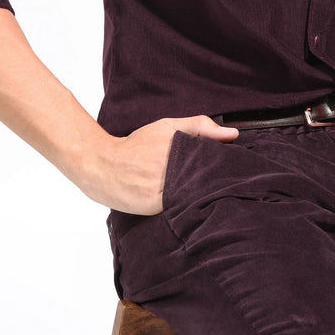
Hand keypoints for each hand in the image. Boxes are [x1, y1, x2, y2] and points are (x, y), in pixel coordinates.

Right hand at [77, 115, 238, 214]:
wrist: (101, 165)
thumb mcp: (166, 126)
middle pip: (204, 179)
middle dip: (215, 179)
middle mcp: (168, 170)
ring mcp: (160, 191)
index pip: (210, 159)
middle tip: (226, 181)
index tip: (233, 165)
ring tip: (208, 192)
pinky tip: (190, 202)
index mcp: (175, 148)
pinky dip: (186, 205)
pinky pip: (178, 208)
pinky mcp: (153, 208)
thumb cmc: (137, 144)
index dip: (223, 163)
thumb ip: (199, 126)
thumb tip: (233, 134)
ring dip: (202, 194)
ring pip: (193, 195)